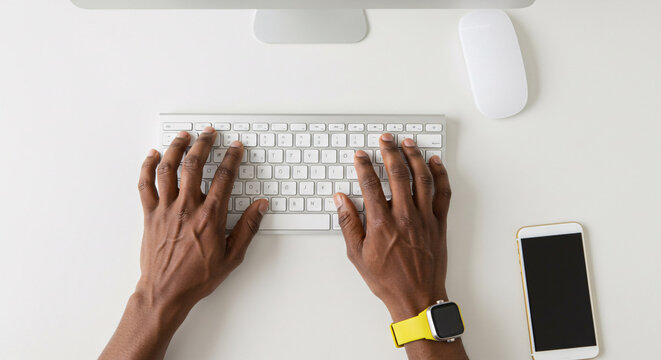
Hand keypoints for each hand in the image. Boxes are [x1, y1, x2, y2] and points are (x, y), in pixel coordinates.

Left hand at [136, 128, 266, 309]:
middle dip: (204, 144)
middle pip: (195, 164)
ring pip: (168, 168)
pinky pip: (145, 184)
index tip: (236, 147)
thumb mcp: (233, 256)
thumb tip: (260, 207)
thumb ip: (248, 228)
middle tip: (210, 133)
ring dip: (176, 148)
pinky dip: (147, 166)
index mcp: (210, 216)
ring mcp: (166, 209)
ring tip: (184, 136)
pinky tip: (152, 155)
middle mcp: (187, 207)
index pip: (224, 177)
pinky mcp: (149, 214)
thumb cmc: (197, 277)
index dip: (232, 157)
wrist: (166, 292)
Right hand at [334, 134, 466, 358]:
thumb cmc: (388, 280)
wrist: (417, 297)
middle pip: (398, 174)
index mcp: (382, 223)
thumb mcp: (357, 255)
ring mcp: (424, 218)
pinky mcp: (439, 223)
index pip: (370, 184)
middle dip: (390, 151)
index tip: (360, 155)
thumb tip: (341, 200)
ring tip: (408, 143)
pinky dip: (440, 175)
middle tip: (385, 139)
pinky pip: (442, 193)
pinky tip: (435, 162)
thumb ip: (349, 224)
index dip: (364, 165)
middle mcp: (404, 215)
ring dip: (414, 157)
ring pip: (422, 178)